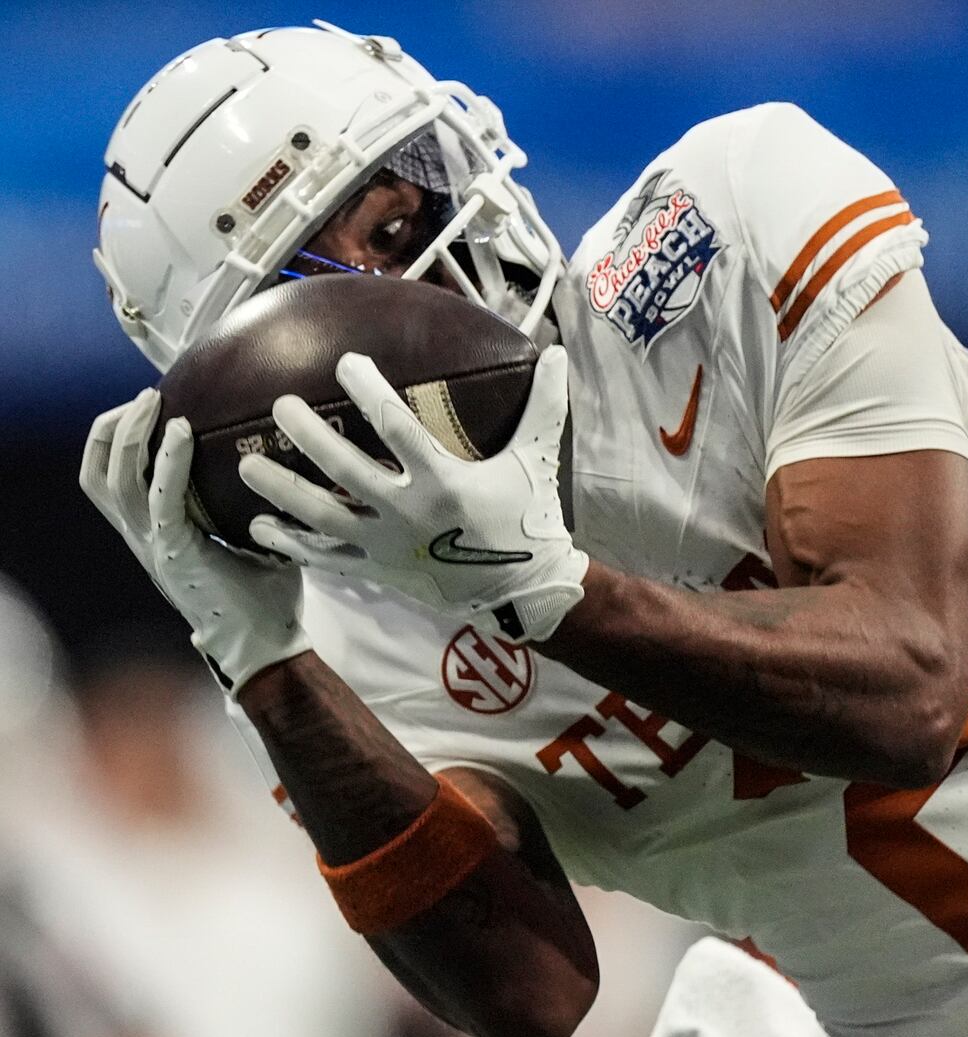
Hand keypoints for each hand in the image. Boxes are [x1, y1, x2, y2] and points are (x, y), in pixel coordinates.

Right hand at [80, 390, 310, 691]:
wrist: (266, 646)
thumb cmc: (268, 597)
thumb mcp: (258, 538)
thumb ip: (257, 505)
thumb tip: (292, 462)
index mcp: (158, 534)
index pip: (113, 481)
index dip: (118, 442)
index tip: (147, 407)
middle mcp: (145, 537)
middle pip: (99, 474)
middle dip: (112, 429)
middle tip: (146, 395)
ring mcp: (155, 546)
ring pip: (114, 481)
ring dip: (130, 436)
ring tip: (152, 401)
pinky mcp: (176, 554)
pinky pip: (160, 500)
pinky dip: (167, 463)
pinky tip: (183, 432)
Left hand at [241, 348, 588, 641]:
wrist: (524, 591)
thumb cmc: (529, 518)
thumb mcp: (537, 459)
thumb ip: (546, 406)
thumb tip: (560, 353)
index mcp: (444, 480)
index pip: (396, 427)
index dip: (367, 392)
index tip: (345, 364)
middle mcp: (408, 512)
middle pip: (345, 470)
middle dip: (308, 437)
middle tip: (278, 407)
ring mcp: (389, 545)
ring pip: (323, 516)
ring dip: (282, 491)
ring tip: (245, 467)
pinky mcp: (379, 570)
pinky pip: (327, 558)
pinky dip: (291, 545)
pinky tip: (257, 526)